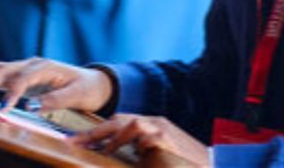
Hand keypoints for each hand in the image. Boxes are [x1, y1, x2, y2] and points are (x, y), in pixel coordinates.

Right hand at [0, 57, 112, 112]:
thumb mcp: (76, 95)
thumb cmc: (86, 88)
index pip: (21, 79)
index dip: (10, 94)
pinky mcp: (22, 77)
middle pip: (3, 69)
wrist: (94, 82)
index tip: (1, 111)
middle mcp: (32, 64)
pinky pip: (0, 77)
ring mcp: (26, 69)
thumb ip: (55, 100)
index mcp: (45, 67)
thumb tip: (30, 107)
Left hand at [71, 113, 209, 166]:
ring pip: (131, 123)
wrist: (210, 165)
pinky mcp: (168, 140)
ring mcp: (162, 129)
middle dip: (94, 132)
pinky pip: (147, 136)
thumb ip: (136, 155)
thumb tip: (109, 156)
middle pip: (120, 119)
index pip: (119, 122)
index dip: (97, 131)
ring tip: (95, 148)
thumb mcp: (153, 159)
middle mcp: (154, 123)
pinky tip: (128, 153)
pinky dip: (134, 143)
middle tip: (73, 142)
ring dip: (111, 136)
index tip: (76, 140)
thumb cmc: (180, 164)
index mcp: (149, 126)